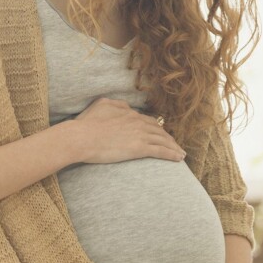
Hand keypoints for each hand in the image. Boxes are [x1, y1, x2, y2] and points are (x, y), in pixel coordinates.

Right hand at [71, 97, 185, 163]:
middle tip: (175, 145)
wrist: (82, 137)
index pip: (148, 121)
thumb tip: (126, 107)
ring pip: (163, 140)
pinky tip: (178, 158)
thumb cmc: (87, 123)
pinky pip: (161, 151)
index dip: (156, 128)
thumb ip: (117, 105)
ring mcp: (140, 135)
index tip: (161, 134)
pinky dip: (172, 154)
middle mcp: (138, 122)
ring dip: (174, 147)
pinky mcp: (139, 148)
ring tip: (180, 153)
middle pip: (159, 130)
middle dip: (168, 138)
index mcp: (129, 113)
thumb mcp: (102, 105)